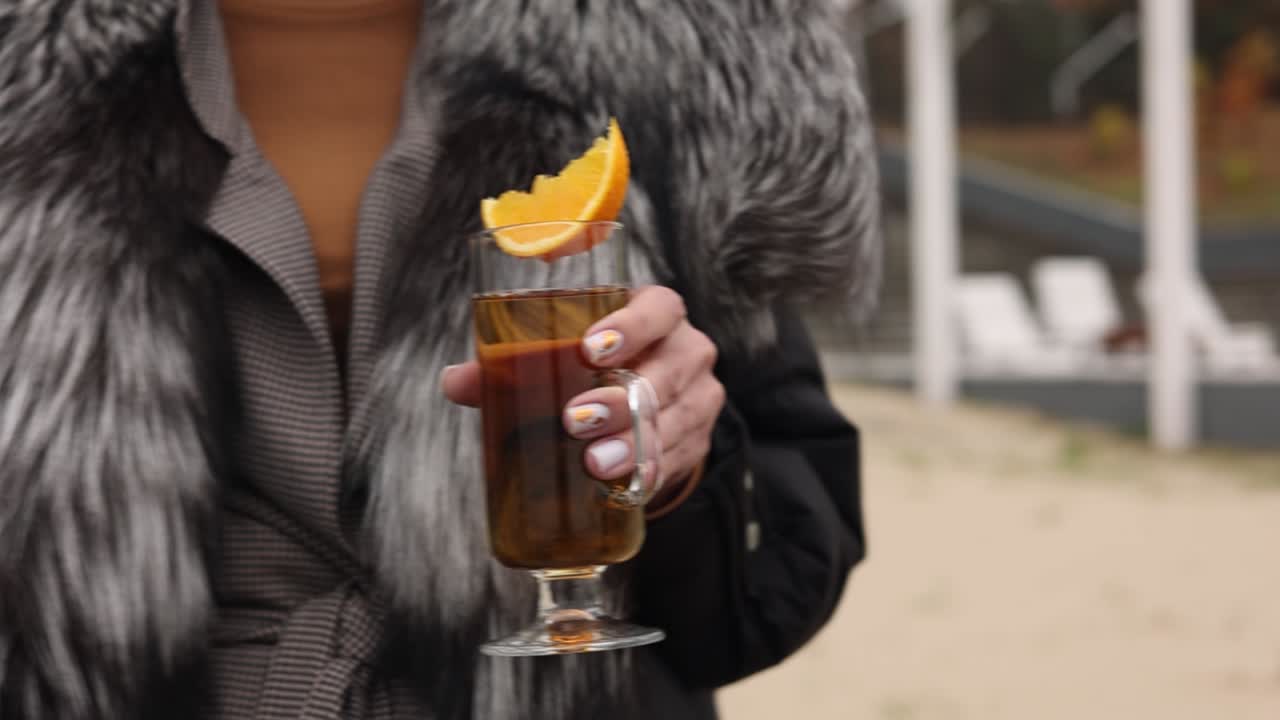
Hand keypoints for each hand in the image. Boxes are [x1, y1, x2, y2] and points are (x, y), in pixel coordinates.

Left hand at [442, 286, 724, 506]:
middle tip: (576, 420)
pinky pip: (678, 458)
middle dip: (622, 399)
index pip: (659, 309)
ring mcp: (698, 398)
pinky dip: (649, 472)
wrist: (643, 405)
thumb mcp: (560, 355)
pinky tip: (625, 486)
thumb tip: (457, 382)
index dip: (632, 326)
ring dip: (634, 444)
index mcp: (657, 314)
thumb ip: (509, 364)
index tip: (591, 350)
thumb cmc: (593, 368)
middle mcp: (686, 351)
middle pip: (667, 371)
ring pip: (675, 420)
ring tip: (595, 463)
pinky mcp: (696, 441)